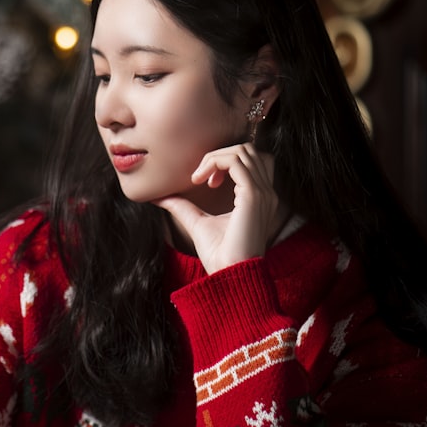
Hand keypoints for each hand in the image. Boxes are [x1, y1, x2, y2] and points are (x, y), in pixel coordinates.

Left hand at [154, 144, 282, 273]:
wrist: (231, 276)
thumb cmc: (219, 255)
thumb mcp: (198, 223)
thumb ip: (183, 207)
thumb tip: (160, 197)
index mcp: (259, 197)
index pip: (250, 160)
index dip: (224, 162)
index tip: (202, 181)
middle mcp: (266, 192)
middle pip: (248, 150)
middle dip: (219, 155)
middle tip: (200, 177)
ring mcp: (262, 192)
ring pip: (243, 150)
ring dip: (216, 157)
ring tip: (200, 177)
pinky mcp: (253, 196)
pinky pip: (235, 161)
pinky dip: (214, 162)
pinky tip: (200, 181)